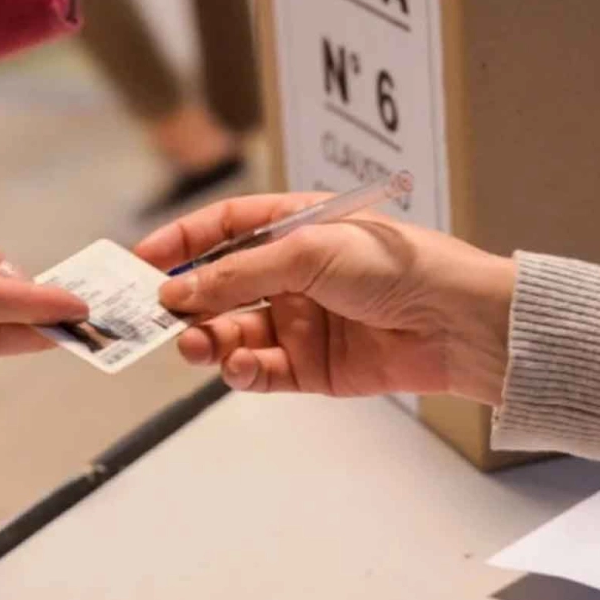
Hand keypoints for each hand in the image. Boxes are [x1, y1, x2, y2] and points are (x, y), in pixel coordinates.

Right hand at [134, 194, 515, 403]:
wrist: (456, 322)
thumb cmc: (398, 266)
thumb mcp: (310, 252)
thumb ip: (239, 273)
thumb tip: (179, 291)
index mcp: (296, 229)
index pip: (225, 229)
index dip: (182, 242)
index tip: (143, 262)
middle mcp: (295, 274)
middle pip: (221, 287)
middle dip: (188, 302)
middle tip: (159, 318)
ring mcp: (302, 322)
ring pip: (234, 333)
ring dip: (210, 339)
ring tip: (197, 346)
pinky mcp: (313, 368)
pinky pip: (261, 371)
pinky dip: (242, 371)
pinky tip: (236, 366)